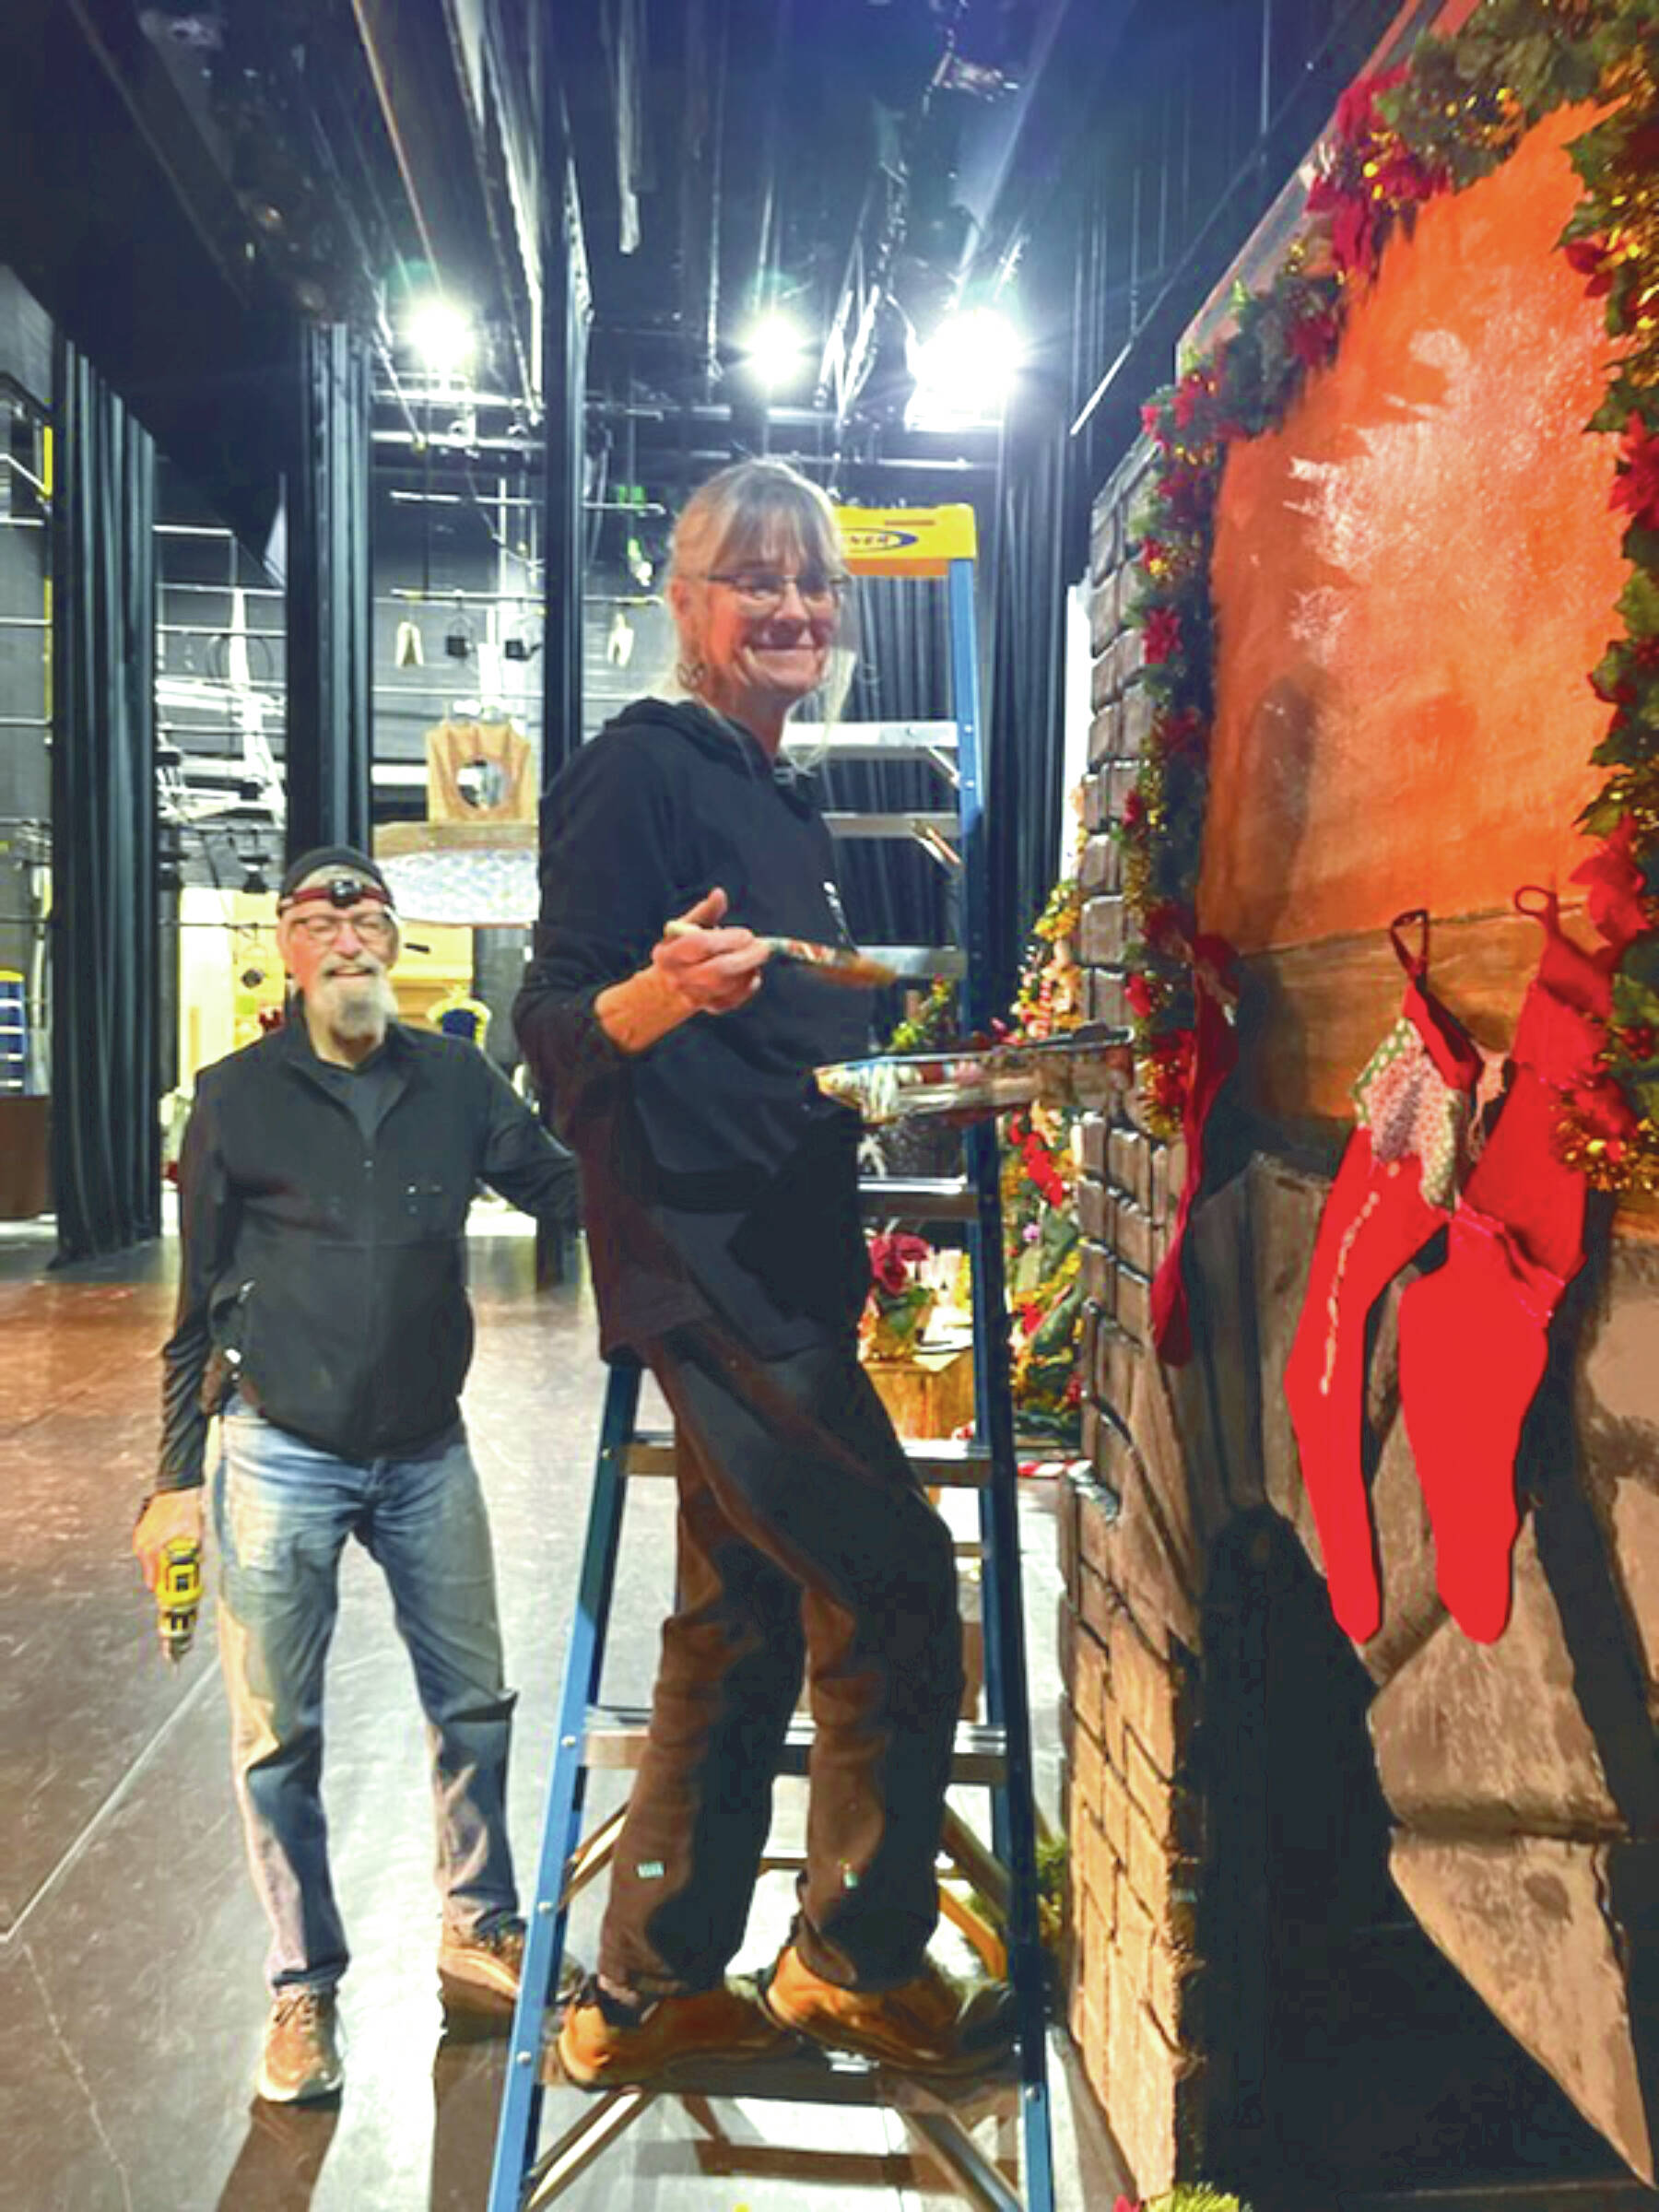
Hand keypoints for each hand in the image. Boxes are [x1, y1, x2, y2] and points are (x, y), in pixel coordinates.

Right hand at [132, 1488, 204, 1591]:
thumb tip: (194, 1561)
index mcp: (153, 1546)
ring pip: (146, 1559)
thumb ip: (192, 1551)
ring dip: (156, 1564)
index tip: (163, 1594)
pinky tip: (163, 1553)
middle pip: (149, 1569)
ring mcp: (140, 1536)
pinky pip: (145, 1548)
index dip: (159, 1586)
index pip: (153, 1576)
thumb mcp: (193, 1533)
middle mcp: (143, 1543)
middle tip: (168, 1583)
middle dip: (159, 1576)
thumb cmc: (182, 1508)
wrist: (176, 1489)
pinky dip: (153, 1554)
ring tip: (167, 1568)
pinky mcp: (142, 1530)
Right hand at [650, 888, 769, 1016]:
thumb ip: (705, 912)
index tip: (746, 934)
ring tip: (757, 956)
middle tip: (763, 947)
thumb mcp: (685, 928)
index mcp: (669, 954)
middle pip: (716, 971)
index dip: (728, 939)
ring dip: (748, 970)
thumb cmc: (681, 949)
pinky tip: (752, 974)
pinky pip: (732, 1001)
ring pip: (727, 986)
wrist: (668, 988)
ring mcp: (693, 996)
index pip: (700, 946)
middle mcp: (679, 978)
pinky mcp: (708, 1008)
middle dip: (745, 958)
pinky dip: (747, 987)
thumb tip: (719, 894)